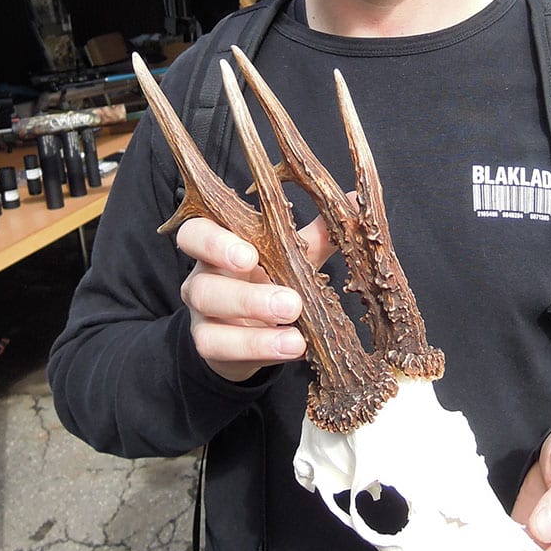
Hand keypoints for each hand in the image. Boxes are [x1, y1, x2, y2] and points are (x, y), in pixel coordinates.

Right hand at [176, 213, 333, 382]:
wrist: (252, 327)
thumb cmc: (271, 277)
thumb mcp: (292, 255)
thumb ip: (317, 233)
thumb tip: (354, 201)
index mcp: (219, 244)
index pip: (196, 233)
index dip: (213, 242)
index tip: (250, 255)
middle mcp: (203, 276)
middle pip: (204, 282)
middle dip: (246, 296)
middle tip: (290, 304)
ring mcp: (201, 313)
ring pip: (213, 322)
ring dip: (255, 331)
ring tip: (296, 338)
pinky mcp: (208, 343)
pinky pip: (220, 348)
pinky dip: (257, 349)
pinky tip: (290, 349)